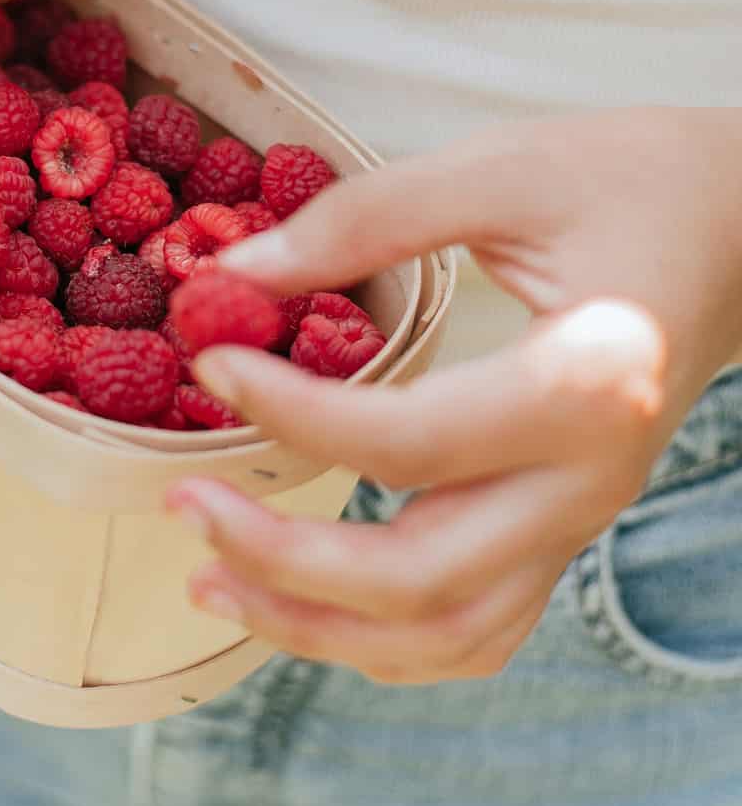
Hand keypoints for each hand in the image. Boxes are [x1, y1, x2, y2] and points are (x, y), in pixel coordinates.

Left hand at [165, 107, 741, 683]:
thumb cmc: (626, 179)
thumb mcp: (502, 168)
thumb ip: (366, 218)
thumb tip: (231, 277)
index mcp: (584, 386)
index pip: (406, 442)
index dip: (288, 412)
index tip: (206, 359)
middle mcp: (589, 482)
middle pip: (420, 577)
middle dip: (282, 557)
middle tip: (180, 502)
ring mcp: (581, 519)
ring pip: (447, 632)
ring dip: (318, 626)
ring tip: (211, 577)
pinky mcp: (564, 525)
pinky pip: (477, 625)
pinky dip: (383, 637)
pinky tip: (302, 600)